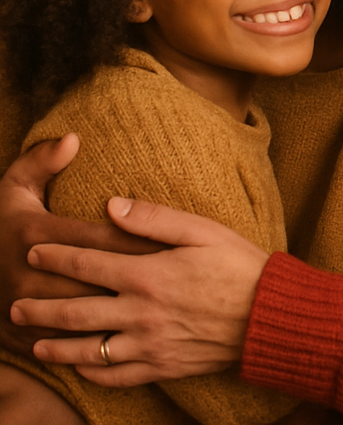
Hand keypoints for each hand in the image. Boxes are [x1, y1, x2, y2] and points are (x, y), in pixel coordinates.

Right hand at [0, 136, 155, 357]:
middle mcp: (29, 274)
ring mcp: (24, 309)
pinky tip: (134, 340)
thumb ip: (42, 161)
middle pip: (97, 280)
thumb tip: (74, 138)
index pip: (100, 239)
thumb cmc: (3, 224)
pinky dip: (100, 344)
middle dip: (140, 282)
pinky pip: (67, 345)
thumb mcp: (14, 188)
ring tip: (168, 313)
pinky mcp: (21, 337)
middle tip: (184, 282)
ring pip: (85, 316)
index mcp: (36, 235)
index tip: (177, 245)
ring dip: (124, 317)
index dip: (139, 242)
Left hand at [11, 197, 269, 386]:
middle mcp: (140, 312)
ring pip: (87, 350)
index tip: (33, 249)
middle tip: (14, 304)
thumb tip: (112, 206)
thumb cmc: (239, 265)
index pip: (88, 263)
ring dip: (55, 346)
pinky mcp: (160, 367)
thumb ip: (155, 219)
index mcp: (148, 274)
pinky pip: (114, 376)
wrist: (268, 315)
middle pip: (75, 311)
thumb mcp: (203, 230)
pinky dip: (90, 372)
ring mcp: (148, 344)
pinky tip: (80, 366)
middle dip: (40, 307)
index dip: (56, 255)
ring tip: (35, 342)